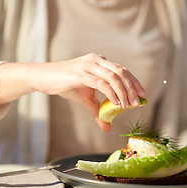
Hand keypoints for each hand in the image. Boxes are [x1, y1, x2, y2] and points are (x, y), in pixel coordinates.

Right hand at [0, 53, 144, 130]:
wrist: (44, 78)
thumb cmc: (66, 85)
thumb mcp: (86, 99)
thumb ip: (99, 111)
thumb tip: (108, 127)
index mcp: (100, 62)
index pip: (122, 70)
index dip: (134, 82)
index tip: (142, 95)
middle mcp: (96, 60)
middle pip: (121, 72)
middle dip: (132, 88)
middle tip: (137, 103)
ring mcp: (88, 65)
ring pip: (113, 76)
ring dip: (124, 92)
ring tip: (128, 106)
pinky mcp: (80, 73)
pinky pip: (101, 82)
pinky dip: (111, 93)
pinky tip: (116, 103)